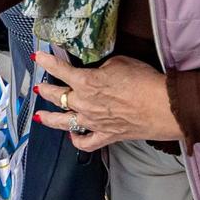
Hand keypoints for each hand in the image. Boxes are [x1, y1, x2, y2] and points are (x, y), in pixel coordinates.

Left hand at [33, 51, 182, 151]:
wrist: (162, 106)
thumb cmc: (143, 81)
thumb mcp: (119, 62)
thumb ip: (102, 67)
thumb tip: (99, 71)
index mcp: (85, 82)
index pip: (59, 69)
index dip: (46, 62)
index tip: (37, 58)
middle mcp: (84, 103)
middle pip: (57, 96)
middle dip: (45, 90)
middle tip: (39, 87)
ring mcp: (93, 122)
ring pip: (63, 122)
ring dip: (49, 118)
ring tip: (39, 116)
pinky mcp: (106, 135)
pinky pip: (86, 142)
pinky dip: (77, 140)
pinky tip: (72, 137)